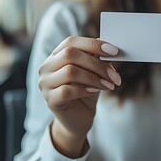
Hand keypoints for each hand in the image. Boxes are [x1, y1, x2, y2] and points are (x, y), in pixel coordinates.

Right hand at [38, 36, 120, 156]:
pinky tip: (95, 92)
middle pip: (70, 54)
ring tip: (109, 85)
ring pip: (70, 72)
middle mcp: (47, 67)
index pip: (71, 42)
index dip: (93, 44)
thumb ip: (96, 59)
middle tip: (114, 75)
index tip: (114, 51)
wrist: (79, 119)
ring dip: (94, 78)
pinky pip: (67, 91)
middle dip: (97, 64)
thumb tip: (106, 45)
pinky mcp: (49, 100)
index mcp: (56, 55)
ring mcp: (45, 84)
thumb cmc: (86, 92)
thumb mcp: (93, 72)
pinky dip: (85, 90)